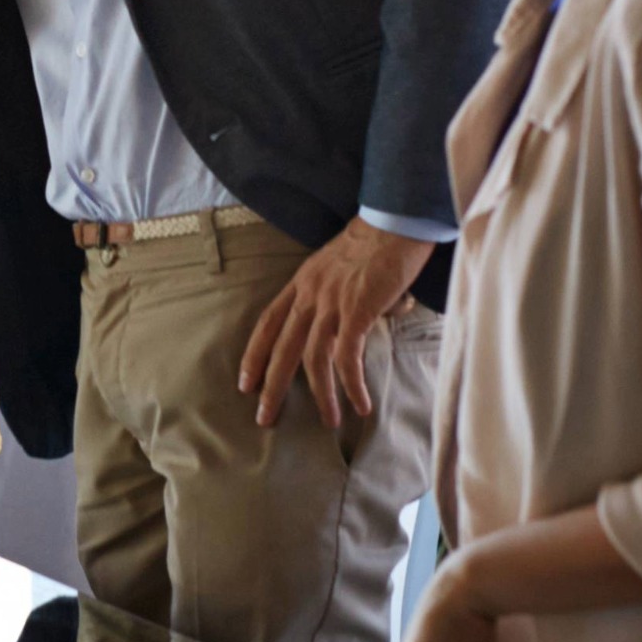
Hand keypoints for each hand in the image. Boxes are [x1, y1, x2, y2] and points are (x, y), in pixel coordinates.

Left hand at [238, 217, 433, 427]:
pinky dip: (352, 385)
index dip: (255, 354)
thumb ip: (341, 295)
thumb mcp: (343, 266)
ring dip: (321, 396)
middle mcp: (310, 294)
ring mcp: (331, 303)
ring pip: (313, 360)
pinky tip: (360, 404)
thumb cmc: (378, 241)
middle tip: (265, 418)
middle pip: (282, 348)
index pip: (268, 322)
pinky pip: (347, 357)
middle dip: (270, 387)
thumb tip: (362, 320)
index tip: (245, 381)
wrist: (396, 220)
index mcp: (303, 282)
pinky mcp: (357, 311)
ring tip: (328, 421)